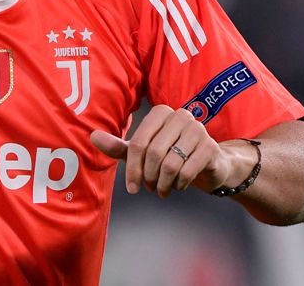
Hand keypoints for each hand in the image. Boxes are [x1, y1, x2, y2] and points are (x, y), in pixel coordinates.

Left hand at [91, 105, 244, 198]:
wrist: (209, 165)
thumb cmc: (169, 155)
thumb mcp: (141, 153)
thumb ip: (118, 146)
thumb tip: (92, 136)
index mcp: (161, 112)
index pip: (138, 143)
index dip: (132, 168)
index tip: (131, 187)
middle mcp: (181, 116)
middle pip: (153, 153)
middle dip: (147, 176)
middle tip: (148, 188)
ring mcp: (198, 130)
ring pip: (170, 163)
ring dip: (162, 183)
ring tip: (161, 189)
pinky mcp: (211, 147)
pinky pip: (188, 170)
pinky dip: (179, 184)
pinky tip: (178, 187)